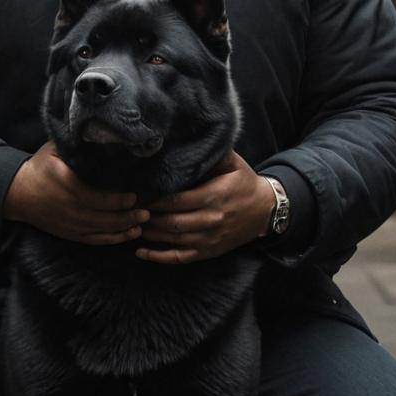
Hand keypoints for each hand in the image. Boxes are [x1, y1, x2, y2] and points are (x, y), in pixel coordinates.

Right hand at [4, 141, 149, 244]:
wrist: (17, 193)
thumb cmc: (40, 166)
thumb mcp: (55, 149)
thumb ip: (77, 144)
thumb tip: (103, 132)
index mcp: (67, 186)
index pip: (98, 198)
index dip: (119, 200)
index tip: (135, 195)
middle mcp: (70, 209)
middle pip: (105, 218)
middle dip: (128, 216)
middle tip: (147, 211)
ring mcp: (70, 224)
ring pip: (102, 231)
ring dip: (124, 229)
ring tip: (142, 223)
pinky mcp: (69, 234)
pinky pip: (95, 240)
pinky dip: (112, 239)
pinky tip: (127, 235)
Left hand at [136, 151, 275, 264]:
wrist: (265, 210)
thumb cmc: (244, 182)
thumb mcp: (232, 162)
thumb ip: (210, 154)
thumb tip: (186, 137)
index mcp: (214, 196)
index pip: (178, 200)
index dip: (156, 200)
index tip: (138, 194)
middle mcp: (211, 220)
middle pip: (172, 222)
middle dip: (148, 217)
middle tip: (130, 209)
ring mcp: (210, 239)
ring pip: (173, 240)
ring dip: (150, 234)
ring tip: (130, 225)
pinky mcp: (209, 251)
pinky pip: (181, 257)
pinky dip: (159, 257)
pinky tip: (141, 252)